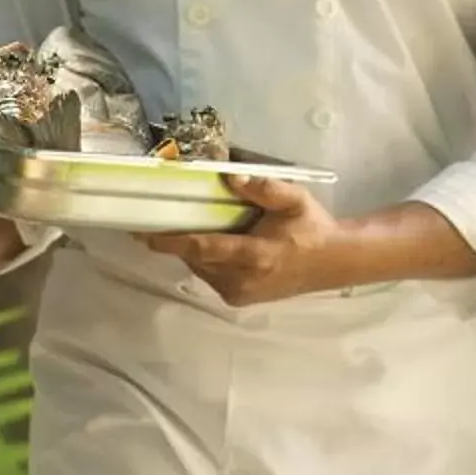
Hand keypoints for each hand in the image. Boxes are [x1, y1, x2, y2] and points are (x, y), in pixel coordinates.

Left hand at [145, 175, 360, 303]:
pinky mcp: (239, 299)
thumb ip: (264, 188)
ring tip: (182, 228)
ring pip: (200, 269)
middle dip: (175, 241)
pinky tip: (211, 244)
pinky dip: (204, 260)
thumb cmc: (311, 227)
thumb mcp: (295, 199)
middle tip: (155, 221)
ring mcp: (239, 293)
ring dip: (190, 250)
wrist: (332, 263)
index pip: (201, 248)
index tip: (143, 232)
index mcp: (254, 255)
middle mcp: (241, 279)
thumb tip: (231, 175)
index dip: (170, 241)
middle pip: (195, 258)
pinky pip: (210, 276)